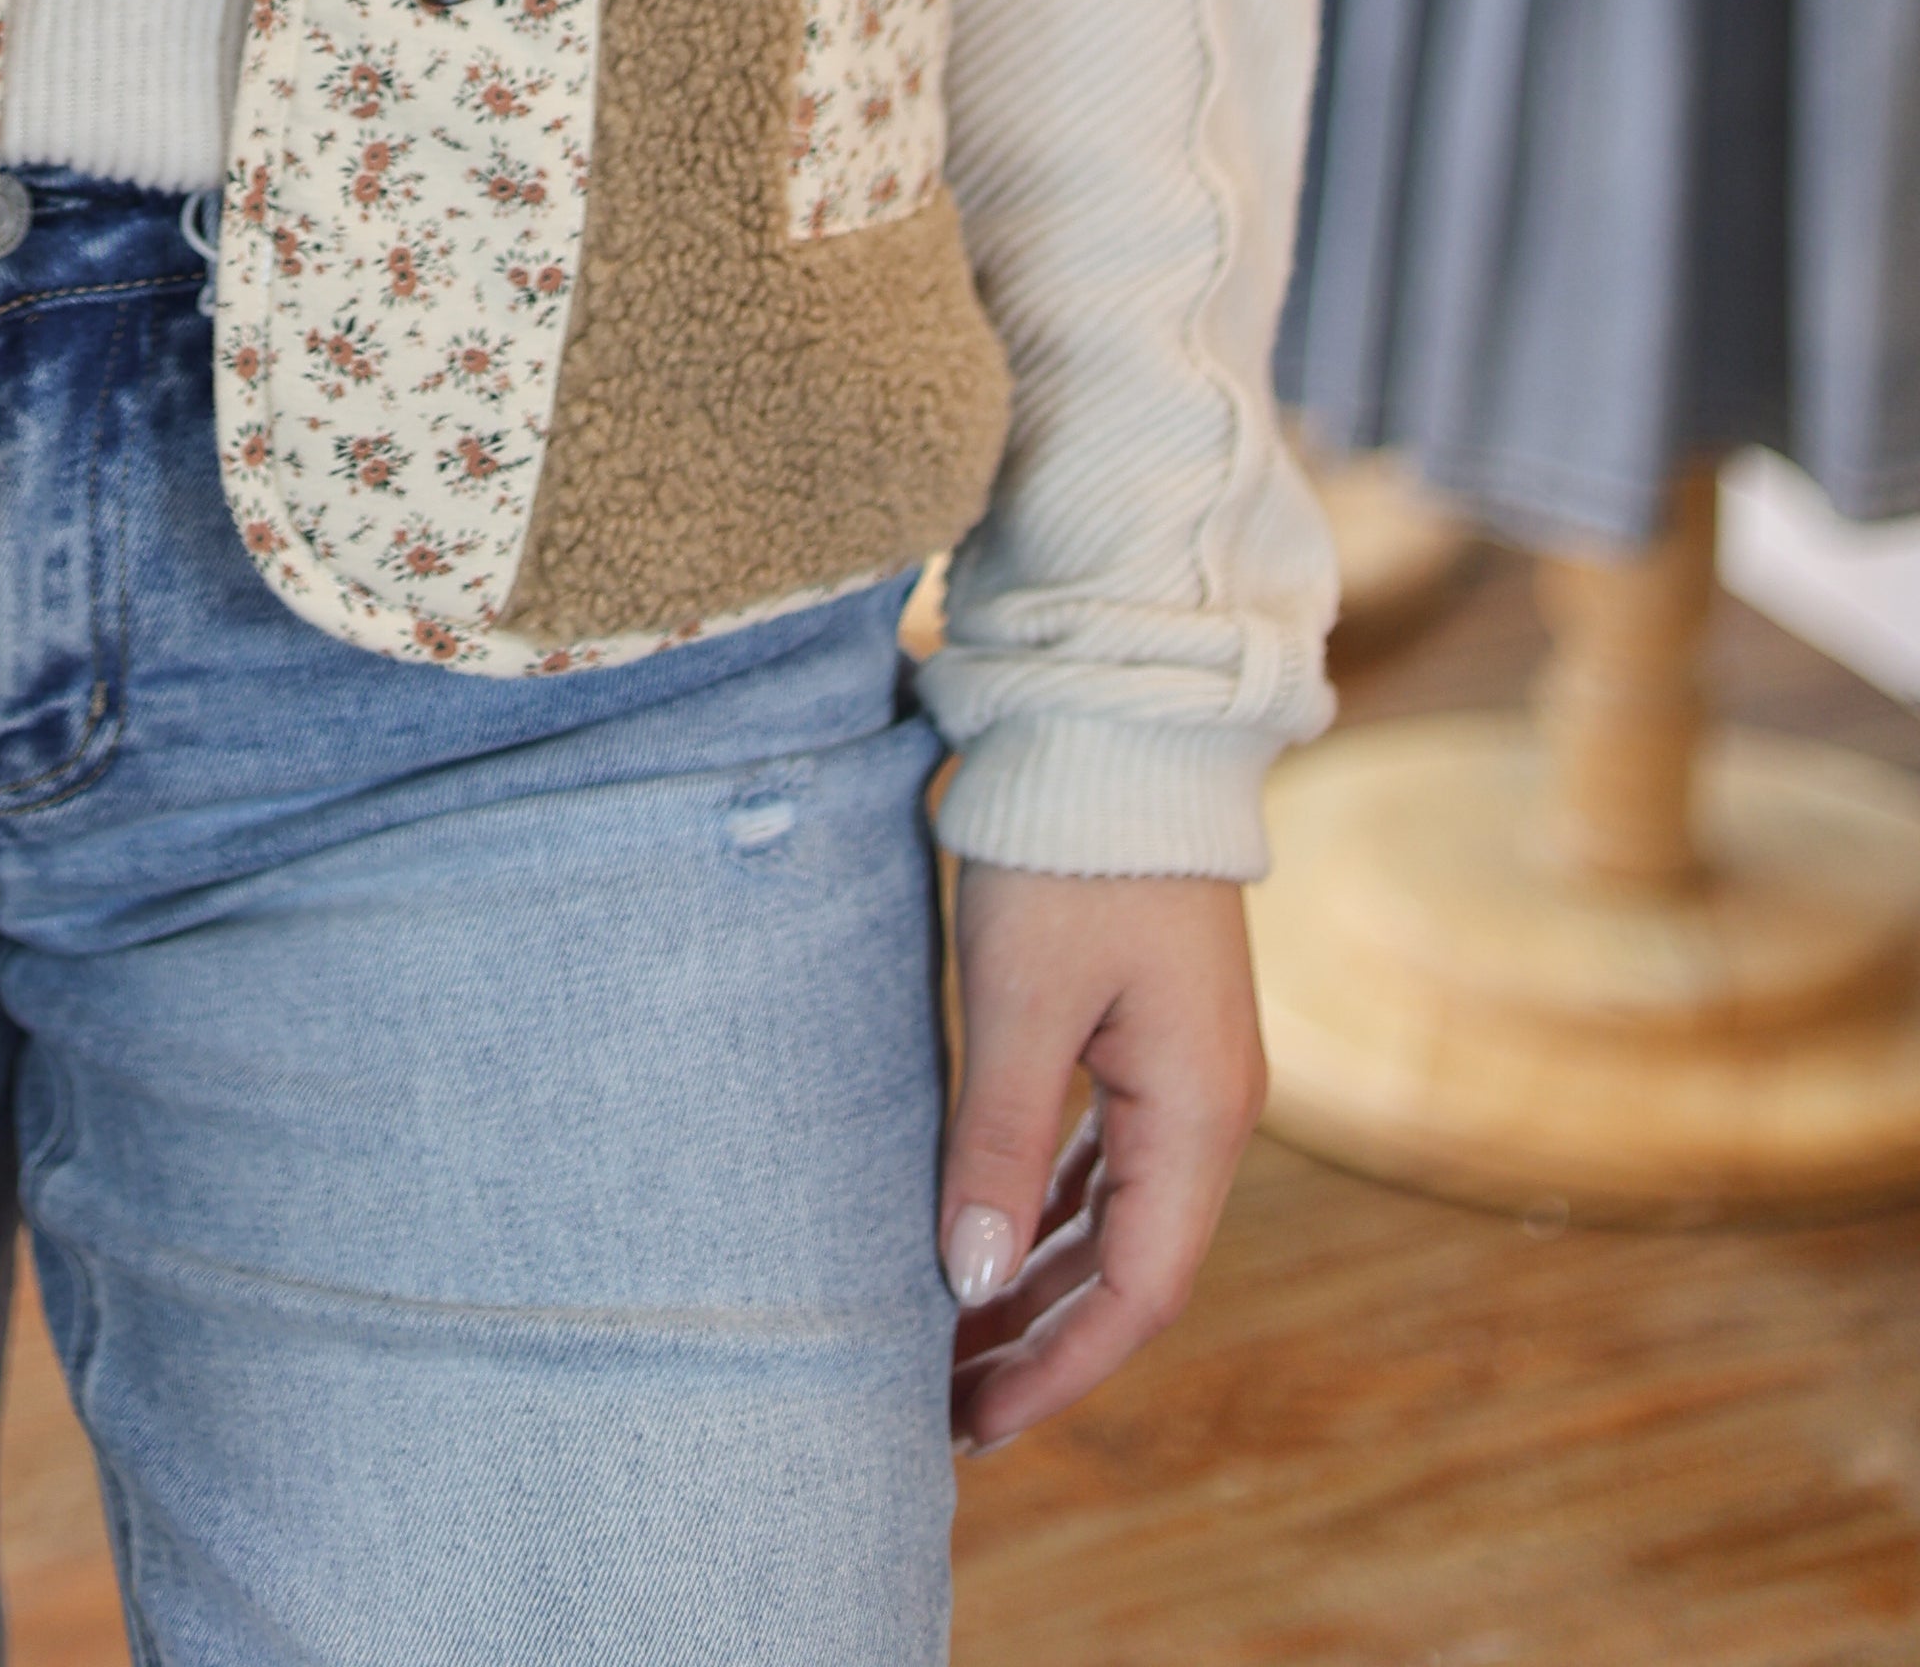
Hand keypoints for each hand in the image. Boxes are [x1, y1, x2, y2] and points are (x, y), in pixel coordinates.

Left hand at [938, 861, 1263, 1454]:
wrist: (1118, 727)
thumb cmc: (1068, 854)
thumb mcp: (1020, 1001)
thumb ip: (998, 1143)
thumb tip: (971, 1282)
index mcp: (1198, 1115)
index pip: (1136, 1291)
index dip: (1056, 1366)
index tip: (974, 1423)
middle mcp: (1208, 1109)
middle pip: (1126, 1266)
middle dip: (1038, 1339)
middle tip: (942, 1406)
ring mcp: (1184, 1070)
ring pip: (1113, 1215)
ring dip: (1039, 1280)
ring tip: (953, 1342)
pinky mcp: (1150, 1031)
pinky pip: (1104, 1157)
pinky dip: (1048, 1210)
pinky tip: (991, 1240)